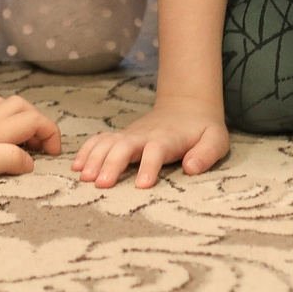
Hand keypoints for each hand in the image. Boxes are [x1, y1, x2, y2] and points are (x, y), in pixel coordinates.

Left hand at [0, 93, 61, 179]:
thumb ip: (9, 160)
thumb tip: (29, 162)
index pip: (36, 121)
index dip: (51, 134)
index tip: (52, 155)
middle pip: (22, 107)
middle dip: (36, 122)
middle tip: (37, 148)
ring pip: (0, 104)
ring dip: (14, 116)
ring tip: (15, 137)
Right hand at [70, 103, 228, 188]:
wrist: (187, 106)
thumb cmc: (203, 129)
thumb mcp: (216, 140)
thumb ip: (206, 154)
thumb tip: (191, 168)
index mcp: (168, 139)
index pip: (156, 151)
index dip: (149, 166)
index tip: (142, 185)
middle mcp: (145, 135)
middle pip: (125, 146)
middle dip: (112, 163)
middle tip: (101, 184)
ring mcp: (131, 134)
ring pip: (108, 142)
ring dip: (95, 157)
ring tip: (83, 178)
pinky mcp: (122, 136)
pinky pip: (100, 140)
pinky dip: (87, 150)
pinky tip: (76, 166)